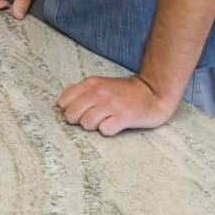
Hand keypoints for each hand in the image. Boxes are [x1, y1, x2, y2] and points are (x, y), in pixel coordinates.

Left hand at [57, 74, 178, 136]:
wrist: (153, 92)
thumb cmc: (124, 92)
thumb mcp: (100, 84)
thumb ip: (81, 90)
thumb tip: (62, 101)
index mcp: (91, 84)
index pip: (63, 102)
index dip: (69, 110)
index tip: (79, 112)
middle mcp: (99, 93)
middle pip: (72, 115)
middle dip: (79, 120)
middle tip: (91, 118)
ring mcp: (112, 105)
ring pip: (86, 123)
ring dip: (94, 126)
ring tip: (105, 121)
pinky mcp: (124, 117)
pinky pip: (104, 130)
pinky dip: (108, 130)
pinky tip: (115, 124)